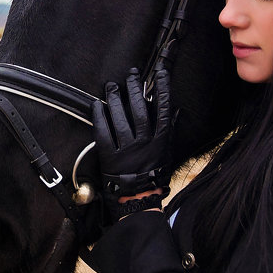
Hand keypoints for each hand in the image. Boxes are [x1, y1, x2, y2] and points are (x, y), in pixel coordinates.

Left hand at [90, 65, 172, 217]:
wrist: (138, 198)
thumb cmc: (153, 174)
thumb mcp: (167, 152)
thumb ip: (170, 130)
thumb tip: (175, 110)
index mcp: (160, 141)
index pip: (163, 110)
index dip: (162, 90)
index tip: (160, 74)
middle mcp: (145, 143)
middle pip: (140, 110)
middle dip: (135, 89)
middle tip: (131, 75)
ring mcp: (127, 150)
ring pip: (121, 119)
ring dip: (116, 99)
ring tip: (111, 86)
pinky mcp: (110, 157)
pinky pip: (104, 133)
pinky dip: (99, 117)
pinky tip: (97, 105)